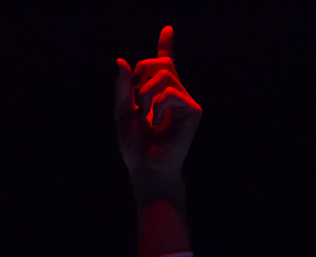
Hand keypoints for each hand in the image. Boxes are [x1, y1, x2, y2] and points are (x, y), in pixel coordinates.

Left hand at [114, 26, 201, 191]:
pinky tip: (158, 122)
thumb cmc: (135, 146)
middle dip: (142, 73)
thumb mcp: (122, 112)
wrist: (147, 167)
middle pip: (160, 63)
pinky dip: (158, 106)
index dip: (165, 46)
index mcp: (158, 94)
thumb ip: (122, 87)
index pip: (163, 64)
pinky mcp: (193, 110)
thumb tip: (122, 61)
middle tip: (136, 97)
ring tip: (146, 115)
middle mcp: (175, 94)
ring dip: (146, 94)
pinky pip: (171, 92)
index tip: (167, 29)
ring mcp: (185, 101)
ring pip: (164, 75)